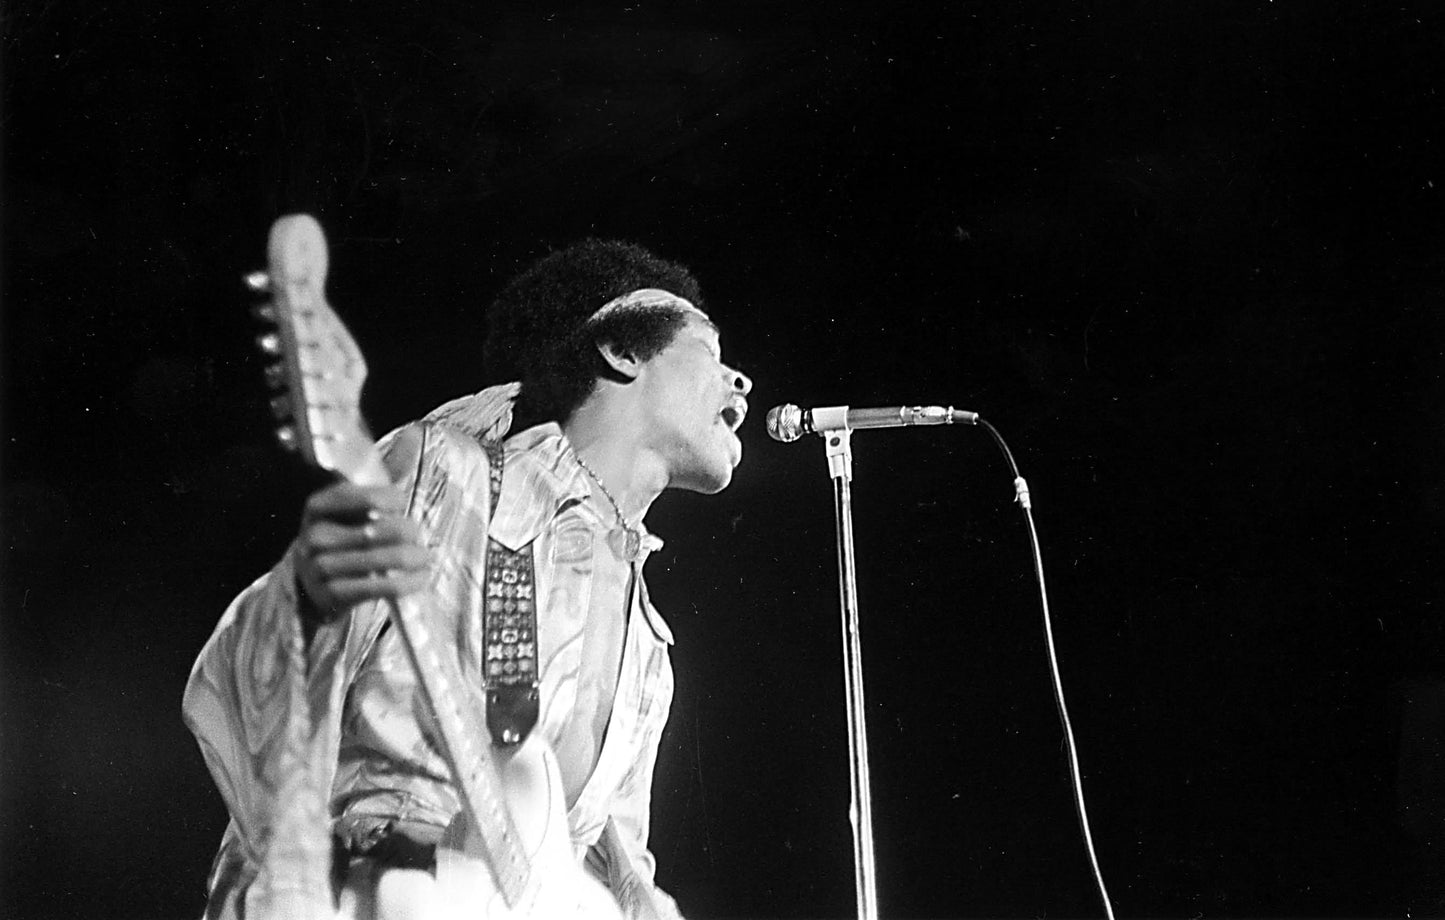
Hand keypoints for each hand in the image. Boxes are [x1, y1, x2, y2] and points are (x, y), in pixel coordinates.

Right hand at [294, 480, 431, 617]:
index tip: (403, 504)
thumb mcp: (356, 502)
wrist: (313, 584)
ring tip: (425, 557)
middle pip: (377, 530)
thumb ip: (386, 471)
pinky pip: (380, 587)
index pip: (362, 496)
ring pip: (382, 558)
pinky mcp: (333, 595)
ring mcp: (320, 567)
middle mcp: (315, 535)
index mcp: (318, 506)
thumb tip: (414, 434)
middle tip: (419, 535)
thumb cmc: (345, 533)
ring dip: (414, 558)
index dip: (392, 499)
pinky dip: (408, 582)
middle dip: (408, 531)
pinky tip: (421, 577)